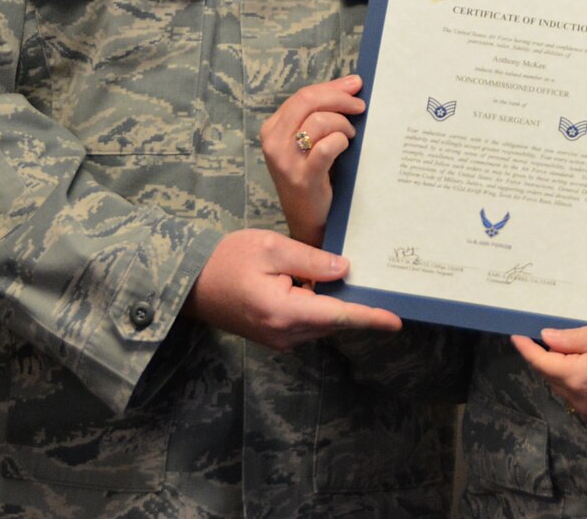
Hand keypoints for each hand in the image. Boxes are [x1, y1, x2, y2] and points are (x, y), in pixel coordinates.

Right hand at [185, 229, 400, 349]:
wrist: (189, 282)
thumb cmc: (227, 260)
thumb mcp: (271, 248)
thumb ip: (311, 260)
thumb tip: (345, 270)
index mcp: (285, 312)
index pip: (338, 316)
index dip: (369, 318)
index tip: (396, 322)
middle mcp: (285, 333)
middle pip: (333, 321)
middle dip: (358, 305)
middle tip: (384, 284)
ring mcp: (278, 338)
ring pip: (322, 323)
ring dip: (339, 306)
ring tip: (363, 282)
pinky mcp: (275, 334)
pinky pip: (309, 323)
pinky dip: (323, 308)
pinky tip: (330, 286)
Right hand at [260, 74, 364, 245]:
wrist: (309, 219)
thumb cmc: (315, 174)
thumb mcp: (311, 140)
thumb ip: (323, 112)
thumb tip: (352, 83)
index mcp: (272, 129)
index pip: (304, 95)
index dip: (333, 88)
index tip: (355, 86)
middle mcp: (273, 142)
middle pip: (308, 101)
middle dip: (340, 98)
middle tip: (360, 106)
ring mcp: (285, 161)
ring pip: (318, 121)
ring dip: (343, 124)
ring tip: (350, 135)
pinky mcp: (303, 177)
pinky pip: (326, 147)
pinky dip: (341, 141)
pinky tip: (346, 146)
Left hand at [512, 322, 586, 429]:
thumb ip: (573, 339)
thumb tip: (546, 339)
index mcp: (579, 377)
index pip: (542, 364)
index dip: (527, 350)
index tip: (516, 337)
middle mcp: (581, 402)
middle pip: (554, 378)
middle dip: (550, 359)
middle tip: (554, 339)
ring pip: (569, 392)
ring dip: (568, 374)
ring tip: (585, 355)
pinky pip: (584, 403)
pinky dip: (583, 388)